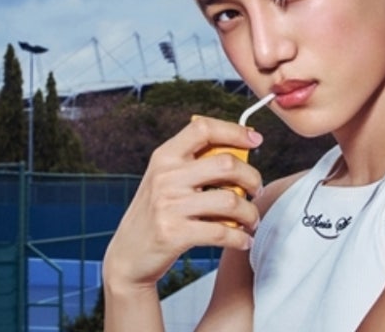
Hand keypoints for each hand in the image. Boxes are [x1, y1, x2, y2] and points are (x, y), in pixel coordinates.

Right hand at [103, 116, 263, 290]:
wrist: (127, 256)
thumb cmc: (157, 213)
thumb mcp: (167, 180)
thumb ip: (196, 164)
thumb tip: (242, 151)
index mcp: (165, 156)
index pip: (203, 128)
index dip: (234, 130)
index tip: (255, 139)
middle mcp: (165, 176)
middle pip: (227, 164)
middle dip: (252, 178)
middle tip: (256, 190)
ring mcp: (169, 205)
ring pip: (230, 201)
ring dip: (250, 213)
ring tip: (252, 220)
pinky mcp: (174, 234)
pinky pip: (222, 232)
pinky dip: (240, 238)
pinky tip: (243, 240)